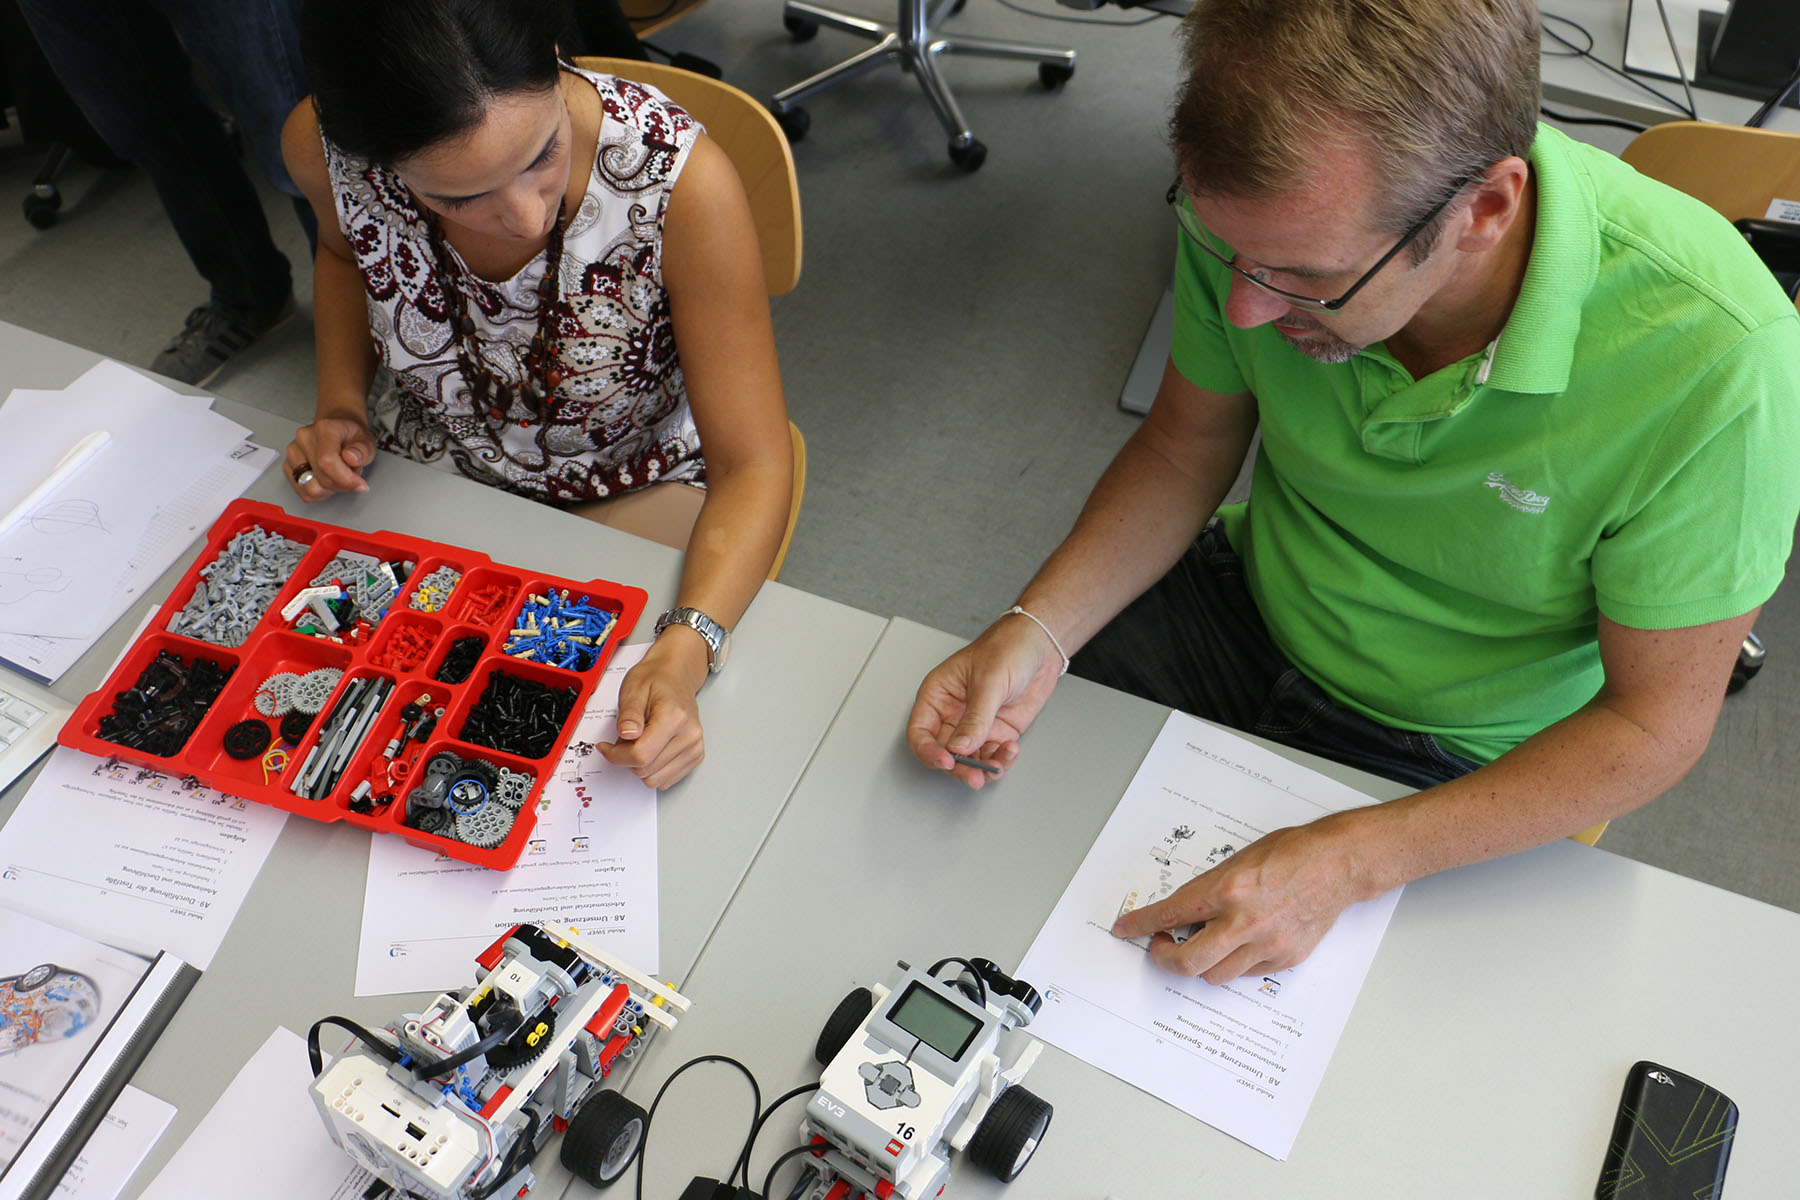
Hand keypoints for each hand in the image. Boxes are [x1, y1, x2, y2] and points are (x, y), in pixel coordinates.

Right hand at [286, 414, 375, 499]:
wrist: (337, 429)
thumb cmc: (350, 435)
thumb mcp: (366, 440)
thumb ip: (363, 450)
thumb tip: (351, 458)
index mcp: (324, 429)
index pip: (327, 462)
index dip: (345, 479)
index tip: (359, 484)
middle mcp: (304, 439)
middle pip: (321, 478)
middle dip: (342, 485)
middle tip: (352, 474)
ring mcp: (293, 452)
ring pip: (310, 489)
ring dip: (330, 489)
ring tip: (338, 474)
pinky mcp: (288, 466)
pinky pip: (303, 492)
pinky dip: (319, 493)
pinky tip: (327, 480)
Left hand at [597, 632, 709, 788]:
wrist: (676, 676)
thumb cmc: (655, 680)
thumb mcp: (633, 689)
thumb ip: (628, 714)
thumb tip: (627, 735)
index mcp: (674, 717)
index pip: (640, 755)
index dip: (616, 756)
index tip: (606, 747)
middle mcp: (689, 735)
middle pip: (646, 770)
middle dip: (626, 759)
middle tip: (625, 738)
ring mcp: (694, 747)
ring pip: (655, 780)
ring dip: (640, 766)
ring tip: (640, 742)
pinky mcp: (695, 756)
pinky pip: (666, 780)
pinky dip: (653, 770)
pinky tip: (651, 749)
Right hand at [905, 615, 1064, 787]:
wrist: (1041, 645)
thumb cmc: (1008, 647)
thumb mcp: (988, 681)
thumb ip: (975, 718)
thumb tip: (960, 748)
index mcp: (938, 695)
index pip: (920, 731)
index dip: (929, 751)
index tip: (947, 761)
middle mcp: (953, 713)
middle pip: (944, 752)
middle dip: (959, 768)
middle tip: (974, 776)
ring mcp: (976, 724)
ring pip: (969, 759)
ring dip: (983, 767)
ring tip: (999, 763)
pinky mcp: (997, 731)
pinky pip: (992, 755)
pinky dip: (1001, 761)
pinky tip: (1010, 751)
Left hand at [1111, 815, 1370, 983]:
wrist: (1336, 866)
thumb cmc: (1291, 853)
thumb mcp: (1238, 860)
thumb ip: (1210, 888)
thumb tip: (1183, 911)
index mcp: (1227, 890)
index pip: (1170, 914)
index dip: (1141, 925)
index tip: (1126, 929)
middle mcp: (1244, 922)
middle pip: (1187, 962)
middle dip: (1164, 958)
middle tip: (1161, 947)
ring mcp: (1266, 945)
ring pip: (1215, 975)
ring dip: (1200, 963)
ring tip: (1203, 944)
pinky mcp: (1284, 959)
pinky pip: (1245, 974)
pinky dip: (1233, 964)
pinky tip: (1237, 945)